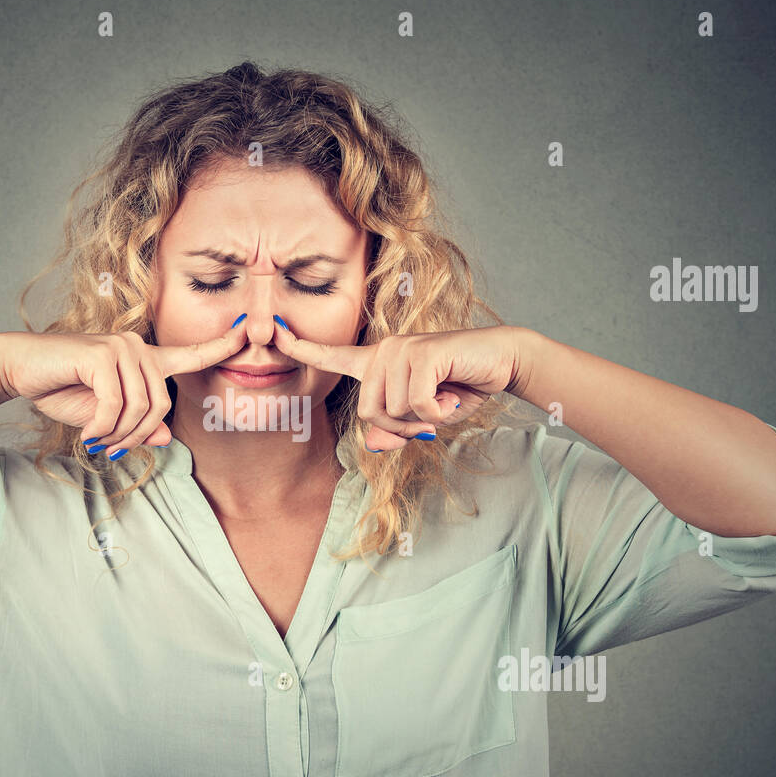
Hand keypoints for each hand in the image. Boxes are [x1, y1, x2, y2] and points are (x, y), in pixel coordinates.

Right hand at [0, 325, 248, 452]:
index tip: (247, 332)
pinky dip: (102, 428)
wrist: (20, 368)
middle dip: (138, 436)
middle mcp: (138, 347)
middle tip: (111, 447)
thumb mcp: (103, 416)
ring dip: (118, 436)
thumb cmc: (63, 389)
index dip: (222, 346)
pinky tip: (86, 432)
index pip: (191, 353)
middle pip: (162, 406)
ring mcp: (121, 348)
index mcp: (144, 358)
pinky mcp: (102, 355)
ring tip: (96, 439)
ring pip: (141, 410)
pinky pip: (116, 407)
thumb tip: (166, 439)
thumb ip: (137, 425)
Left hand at [271, 321, 525, 450]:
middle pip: (369, 413)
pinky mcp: (422, 353)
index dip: (303, 348)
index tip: (274, 332)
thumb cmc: (460, 388)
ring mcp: (401, 350)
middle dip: (401, 426)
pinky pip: (417, 404)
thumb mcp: (424, 419)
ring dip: (424, 419)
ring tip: (444, 398)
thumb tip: (372, 444)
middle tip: (430, 414)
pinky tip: (452, 394)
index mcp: (379, 362)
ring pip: (393, 411)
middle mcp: (384, 351)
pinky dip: (438, 412)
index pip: (333, 356)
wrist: (500, 361)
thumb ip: (395, 432)